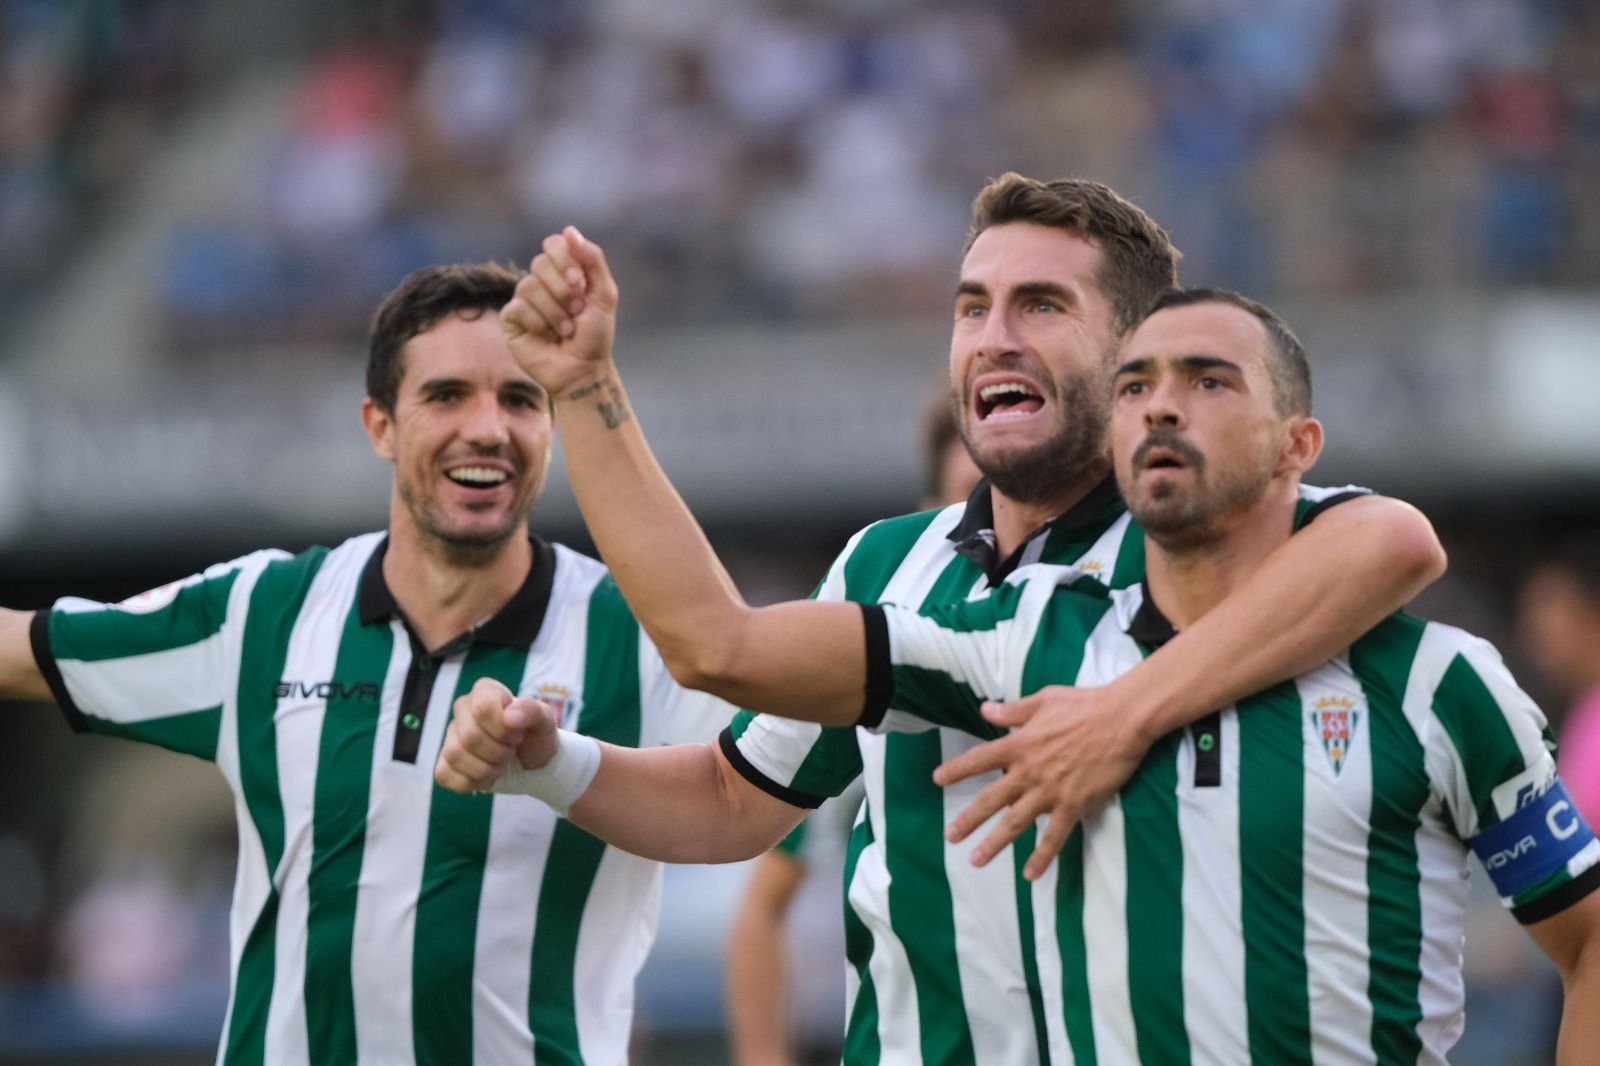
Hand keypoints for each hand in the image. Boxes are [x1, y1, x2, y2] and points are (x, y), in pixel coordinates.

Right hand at [434, 676, 556, 792]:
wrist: (533, 763)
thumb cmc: (536, 737)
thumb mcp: (545, 722)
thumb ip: (532, 711)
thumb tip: (509, 717)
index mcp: (486, 691)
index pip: (483, 708)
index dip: (504, 730)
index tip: (517, 735)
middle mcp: (463, 709)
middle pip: (470, 736)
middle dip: (498, 753)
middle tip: (511, 752)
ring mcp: (451, 735)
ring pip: (455, 755)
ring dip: (485, 769)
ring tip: (500, 766)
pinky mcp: (445, 761)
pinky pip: (445, 775)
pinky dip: (471, 782)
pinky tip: (485, 777)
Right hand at [500, 226, 619, 399]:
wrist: (583, 369)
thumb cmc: (595, 334)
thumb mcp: (604, 294)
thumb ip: (592, 259)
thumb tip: (569, 230)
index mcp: (563, 271)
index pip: (554, 243)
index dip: (566, 260)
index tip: (581, 284)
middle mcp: (541, 281)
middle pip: (540, 263)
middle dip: (564, 290)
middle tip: (577, 311)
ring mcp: (523, 299)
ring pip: (529, 285)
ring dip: (555, 311)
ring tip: (565, 330)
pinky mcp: (510, 319)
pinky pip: (518, 307)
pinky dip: (539, 323)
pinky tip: (547, 336)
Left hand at [932, 683, 1150, 879]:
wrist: (1122, 720)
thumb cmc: (1084, 705)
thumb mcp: (1043, 700)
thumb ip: (1012, 710)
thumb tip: (984, 709)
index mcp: (1019, 744)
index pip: (980, 760)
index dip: (957, 770)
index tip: (938, 780)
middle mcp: (1029, 771)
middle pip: (991, 799)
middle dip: (968, 819)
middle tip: (950, 836)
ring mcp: (1050, 791)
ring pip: (1016, 823)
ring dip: (994, 843)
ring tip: (976, 860)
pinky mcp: (1074, 805)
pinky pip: (1054, 837)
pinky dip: (1042, 857)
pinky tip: (1030, 874)